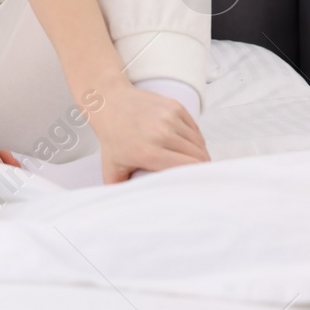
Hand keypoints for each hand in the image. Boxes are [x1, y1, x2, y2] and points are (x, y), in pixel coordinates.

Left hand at [86, 78, 208, 182]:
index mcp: (148, 152)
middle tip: (197, 175)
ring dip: (199, 154)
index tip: (196, 184)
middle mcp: (161, 133)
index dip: (196, 177)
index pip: (188, 167)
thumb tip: (128, 209)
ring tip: (193, 162)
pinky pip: (195, 129)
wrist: (108, 100)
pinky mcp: (174, 106)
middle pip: (198, 156)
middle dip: (201, 168)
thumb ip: (120, 190)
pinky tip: (188, 146)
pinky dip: (196, 139)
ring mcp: (169, 117)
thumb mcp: (111, 167)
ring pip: (199, 143)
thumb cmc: (112, 136)